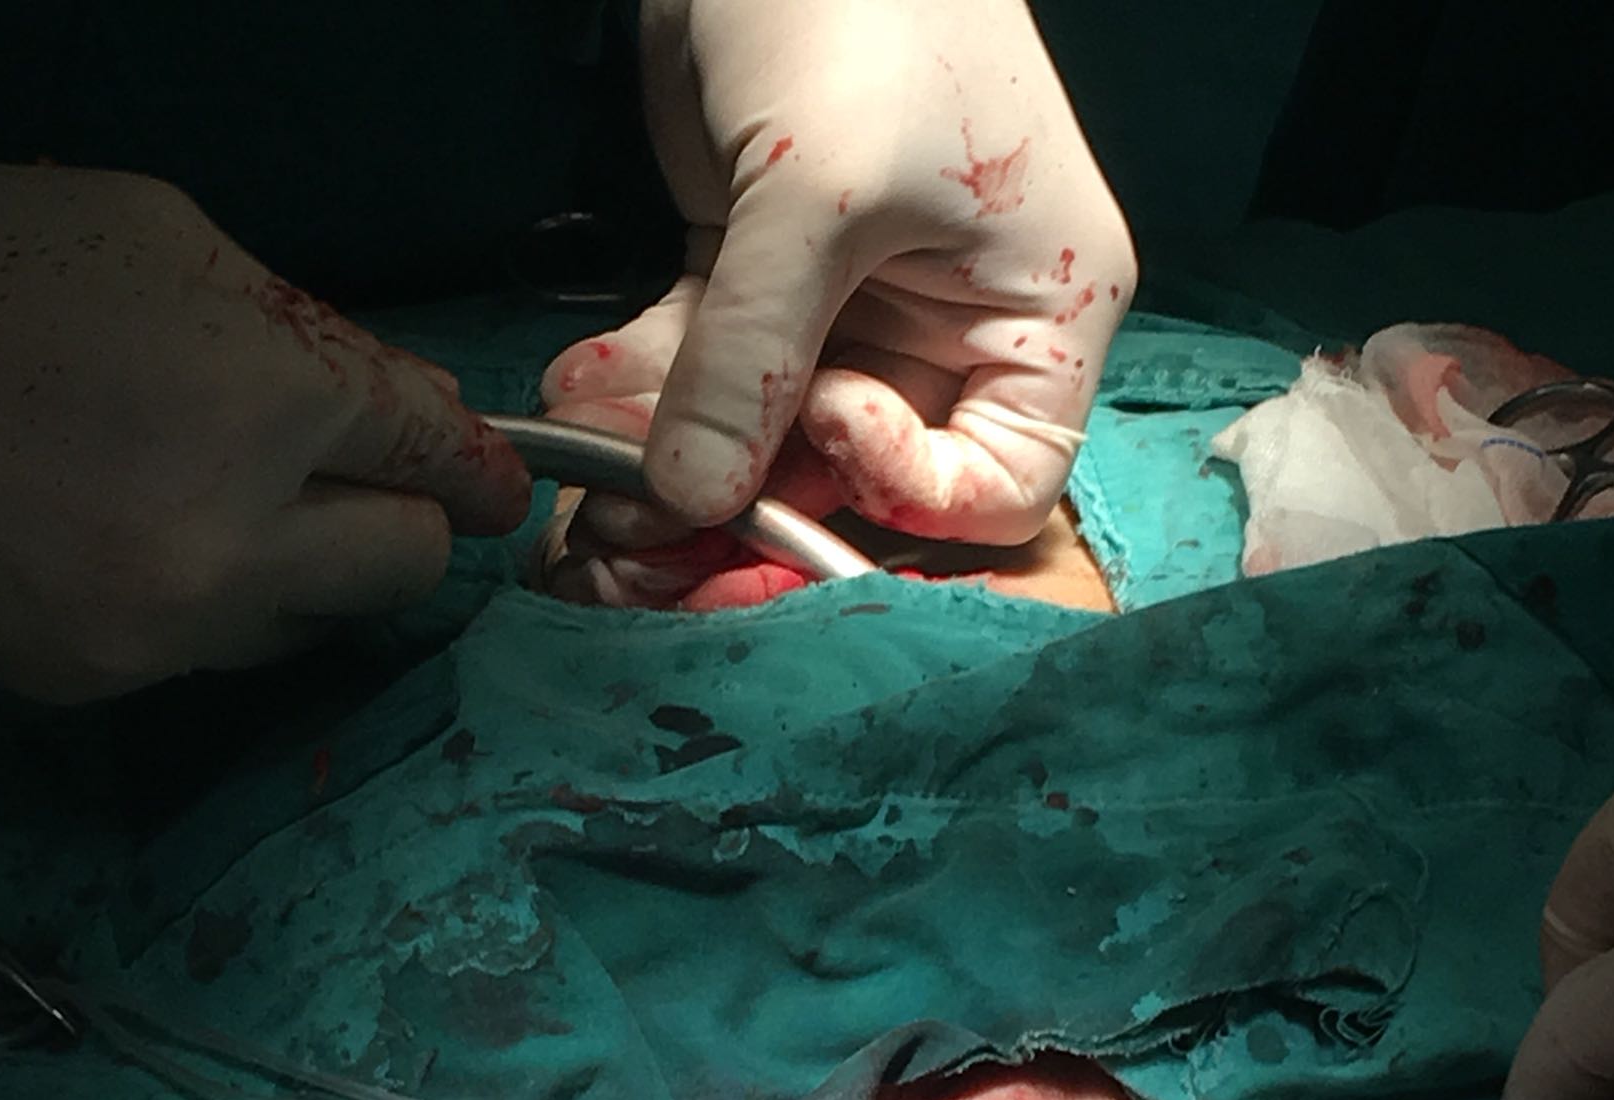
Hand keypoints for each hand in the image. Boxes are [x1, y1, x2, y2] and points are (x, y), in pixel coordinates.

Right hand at [0, 156, 529, 701]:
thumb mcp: (161, 240)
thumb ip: (313, 336)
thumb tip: (418, 415)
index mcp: (264, 397)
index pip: (437, 457)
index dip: (475, 463)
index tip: (489, 478)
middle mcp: (234, 538)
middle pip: (410, 566)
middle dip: (400, 517)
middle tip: (352, 479)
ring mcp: (165, 627)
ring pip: (318, 625)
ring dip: (304, 569)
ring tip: (209, 497)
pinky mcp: (100, 684)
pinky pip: (218, 651)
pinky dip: (210, 601)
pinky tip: (130, 535)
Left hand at [541, 0, 1132, 569]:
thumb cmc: (860, 4)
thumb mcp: (815, 188)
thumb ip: (753, 356)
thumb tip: (692, 499)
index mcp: (1035, 315)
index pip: (998, 488)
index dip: (906, 491)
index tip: (823, 418)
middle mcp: (953, 333)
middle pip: (855, 485)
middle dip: (742, 508)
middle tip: (634, 531)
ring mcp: (854, 313)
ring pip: (765, 444)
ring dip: (671, 465)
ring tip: (584, 473)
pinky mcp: (763, 284)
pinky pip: (708, 377)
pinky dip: (644, 392)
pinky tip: (578, 390)